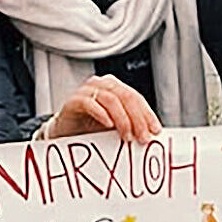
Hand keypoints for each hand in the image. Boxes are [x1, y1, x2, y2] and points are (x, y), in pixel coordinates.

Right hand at [47, 75, 161, 142]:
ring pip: (111, 100)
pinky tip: (108, 125)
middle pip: (126, 97)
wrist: (66, 132)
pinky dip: (101, 114)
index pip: (136, 98)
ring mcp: (87, 90)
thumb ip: (131, 124)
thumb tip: (152, 134)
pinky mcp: (74, 100)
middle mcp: (102, 84)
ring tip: (127, 136)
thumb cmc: (91, 127)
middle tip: (143, 137)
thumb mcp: (116, 125)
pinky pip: (90, 103)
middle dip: (138, 119)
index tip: (155, 131)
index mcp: (115, 87)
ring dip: (123, 120)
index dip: (147, 114)